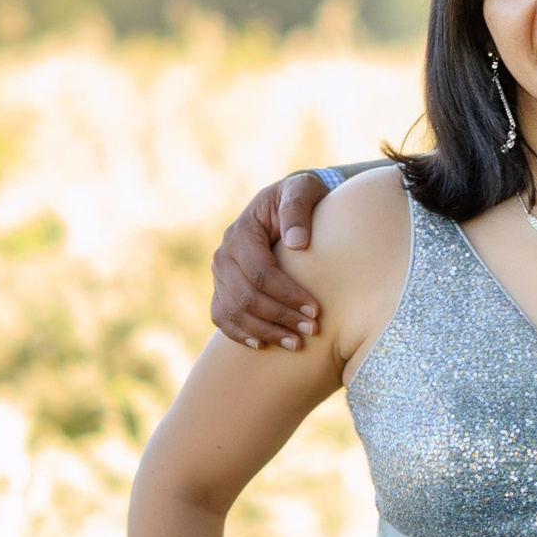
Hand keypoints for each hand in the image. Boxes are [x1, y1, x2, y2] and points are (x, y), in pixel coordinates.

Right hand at [212, 172, 331, 350]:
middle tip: (313, 330)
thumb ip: (297, 209)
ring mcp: (219, 274)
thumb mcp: (302, 190)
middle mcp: (224, 254)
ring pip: (234, 312)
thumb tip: (296, 242)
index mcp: (241, 231)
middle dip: (281, 317)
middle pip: (247, 296)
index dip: (288, 294)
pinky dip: (239, 334)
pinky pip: (222, 317)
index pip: (261, 272)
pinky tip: (262, 345)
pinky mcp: (222, 288)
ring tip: (297, 344)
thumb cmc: (298, 197)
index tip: (317, 310)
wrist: (285, 205)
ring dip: (266, 332)